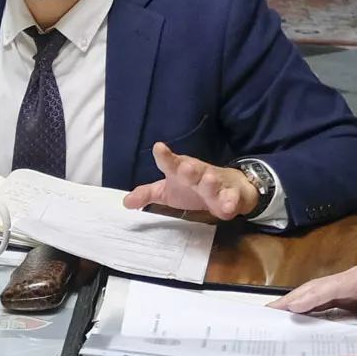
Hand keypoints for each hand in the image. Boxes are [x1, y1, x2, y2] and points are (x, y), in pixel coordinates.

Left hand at [124, 143, 258, 220]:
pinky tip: (228, 206)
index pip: (170, 162)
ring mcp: (216, 184)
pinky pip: (230, 199)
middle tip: (185, 167)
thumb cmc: (193, 188)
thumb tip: (126, 202)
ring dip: (210, 182)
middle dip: (190, 169)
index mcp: (180, 170)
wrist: (229, 189)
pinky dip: (230, 202)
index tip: (158, 148)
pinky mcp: (230, 196)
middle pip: (194, 170)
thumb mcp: (167, 191)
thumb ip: (148, 194)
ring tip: (209, 180)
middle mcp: (198, 174)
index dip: (164, 156)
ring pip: (213, 183)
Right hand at [272, 262, 356, 334]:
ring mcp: (355, 287)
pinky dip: (309, 309)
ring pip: (320, 294)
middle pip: (319, 287)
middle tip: (268, 313)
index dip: (311, 297)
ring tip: (273, 317)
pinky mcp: (355, 297)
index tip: (290, 307)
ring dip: (297, 304)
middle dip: (293, 299)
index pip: (334, 286)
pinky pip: (328, 303)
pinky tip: (296, 320)